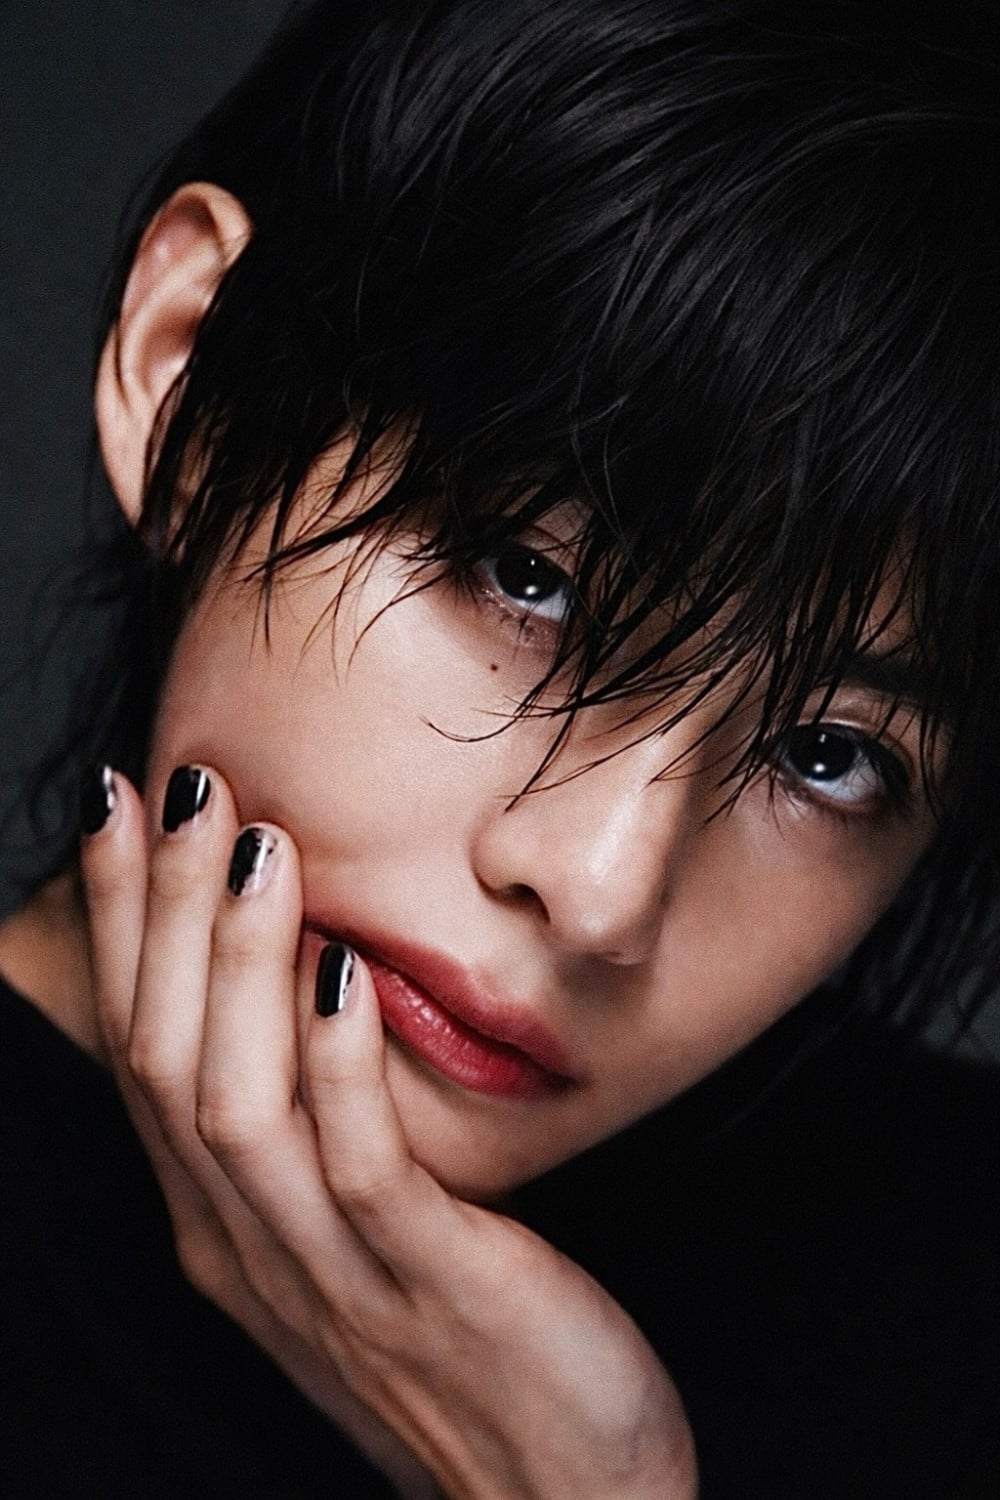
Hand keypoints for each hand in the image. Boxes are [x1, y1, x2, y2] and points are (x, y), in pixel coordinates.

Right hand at [80, 765, 696, 1499]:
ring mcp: (333, 1276)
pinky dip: (339, 1063)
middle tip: (176, 788)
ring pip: (239, 1105)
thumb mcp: (355, 1232)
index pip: (145, 1054)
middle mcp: (254, 1250)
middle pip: (169, 1062)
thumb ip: (313, 1126)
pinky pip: (361, 1168)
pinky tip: (345, 968)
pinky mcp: (430, 1289)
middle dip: (160, 916)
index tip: (119, 811)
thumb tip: (303, 976)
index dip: (120, 928)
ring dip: (234, 967)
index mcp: (229, 1228)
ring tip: (249, 847)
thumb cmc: (462, 1343)